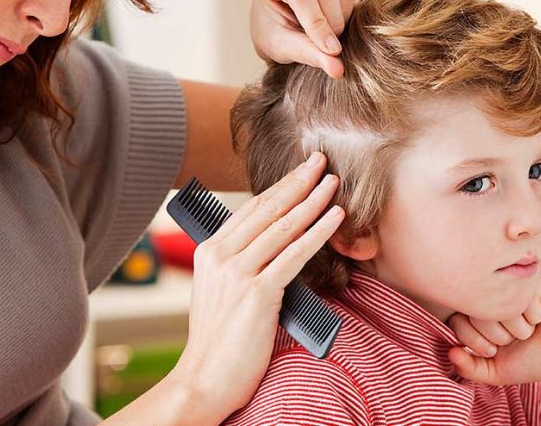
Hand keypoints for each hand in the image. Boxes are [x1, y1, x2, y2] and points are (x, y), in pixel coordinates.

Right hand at [170, 152, 344, 421]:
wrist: (205, 379)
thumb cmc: (219, 341)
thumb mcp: (219, 292)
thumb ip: (240, 266)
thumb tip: (273, 246)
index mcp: (209, 252)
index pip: (251, 209)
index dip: (279, 187)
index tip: (301, 171)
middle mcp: (220, 256)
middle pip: (267, 209)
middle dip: (298, 182)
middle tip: (321, 161)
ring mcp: (237, 273)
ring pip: (284, 227)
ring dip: (313, 201)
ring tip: (334, 183)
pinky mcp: (257, 293)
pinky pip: (295, 255)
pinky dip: (318, 233)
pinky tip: (335, 218)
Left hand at [250, 0, 358, 77]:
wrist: (278, 20)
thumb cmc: (274, 33)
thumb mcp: (285, 48)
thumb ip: (309, 55)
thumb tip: (337, 69)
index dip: (317, 22)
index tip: (330, 49)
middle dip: (332, 20)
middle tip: (330, 44)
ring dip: (344, 14)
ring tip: (332, 31)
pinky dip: (350, 6)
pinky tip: (337, 18)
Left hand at [446, 276, 540, 385]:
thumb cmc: (527, 362)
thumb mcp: (493, 371)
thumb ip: (469, 368)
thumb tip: (450, 352)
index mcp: (474, 313)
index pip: (457, 318)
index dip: (475, 339)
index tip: (493, 350)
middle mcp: (489, 295)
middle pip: (479, 309)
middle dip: (500, 335)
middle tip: (514, 340)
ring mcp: (511, 285)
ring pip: (502, 300)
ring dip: (520, 325)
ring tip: (530, 328)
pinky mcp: (534, 280)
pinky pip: (525, 292)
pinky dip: (535, 313)